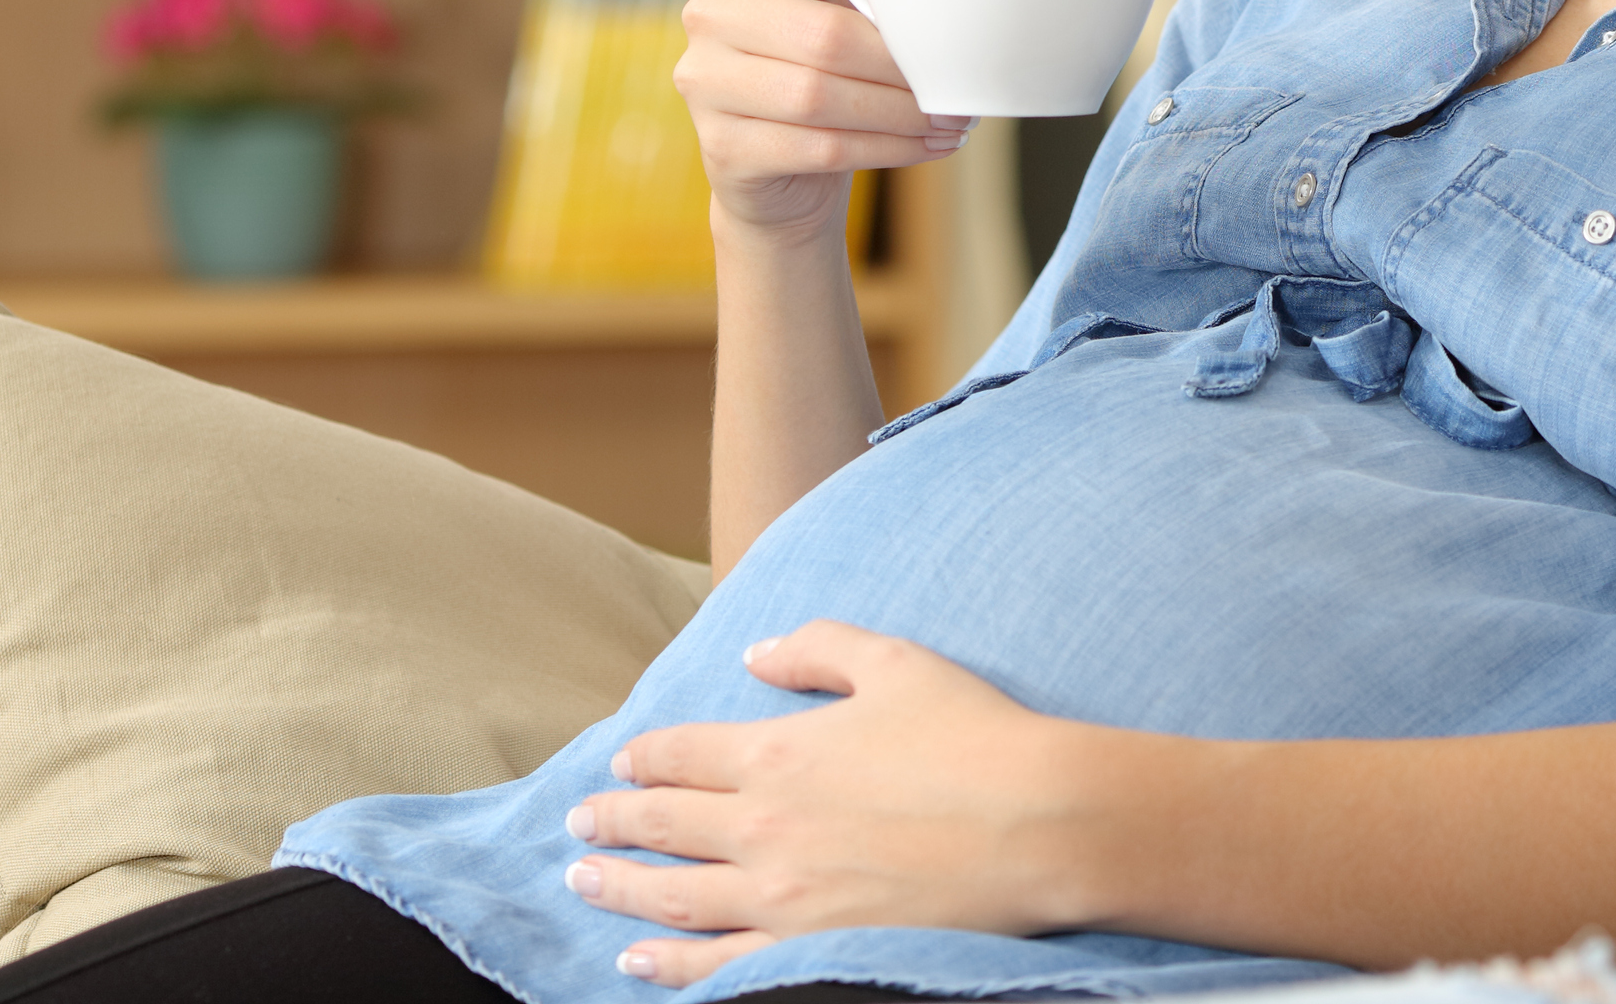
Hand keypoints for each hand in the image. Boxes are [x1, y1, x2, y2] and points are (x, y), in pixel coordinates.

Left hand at [563, 622, 1121, 985]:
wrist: (1036, 825)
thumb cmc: (974, 737)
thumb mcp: (896, 663)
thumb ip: (818, 649)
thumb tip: (756, 651)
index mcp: (777, 751)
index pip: (681, 754)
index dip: (643, 757)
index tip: (621, 762)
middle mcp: (761, 826)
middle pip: (661, 825)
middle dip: (612, 821)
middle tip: (579, 824)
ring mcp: (778, 897)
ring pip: (671, 897)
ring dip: (619, 887)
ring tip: (583, 881)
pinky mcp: (805, 949)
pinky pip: (714, 966)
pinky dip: (666, 967)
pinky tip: (636, 962)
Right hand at [674, 0, 963, 242]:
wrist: (779, 160)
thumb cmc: (824, 55)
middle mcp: (714, 7)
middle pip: (824, 35)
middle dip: (904, 67)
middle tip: (957, 84)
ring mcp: (706, 78)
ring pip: (820, 96)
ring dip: (900, 113)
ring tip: (950, 120)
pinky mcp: (721, 145)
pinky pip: (816, 147)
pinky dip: (883, 149)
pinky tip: (924, 146)